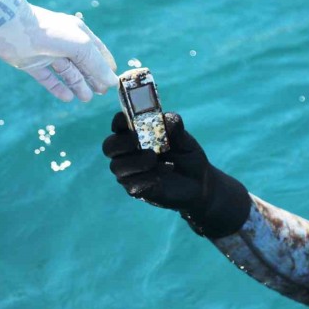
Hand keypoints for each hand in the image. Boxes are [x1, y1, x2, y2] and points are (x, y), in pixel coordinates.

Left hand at [0, 0, 116, 101]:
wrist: (12, 28)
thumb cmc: (51, 33)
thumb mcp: (81, 47)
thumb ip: (97, 65)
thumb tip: (111, 82)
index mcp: (78, 34)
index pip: (98, 51)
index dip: (106, 65)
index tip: (113, 81)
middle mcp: (64, 42)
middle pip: (83, 64)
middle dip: (94, 78)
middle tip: (101, 93)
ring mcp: (48, 53)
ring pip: (68, 72)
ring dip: (79, 85)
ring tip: (86, 98)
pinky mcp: (32, 63)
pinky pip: (48, 78)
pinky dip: (58, 88)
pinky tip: (67, 98)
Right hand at [102, 112, 250, 237]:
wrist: (199, 182)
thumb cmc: (186, 156)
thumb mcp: (184, 138)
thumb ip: (174, 126)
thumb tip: (166, 120)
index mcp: (136, 135)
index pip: (118, 126)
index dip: (118, 121)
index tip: (125, 119)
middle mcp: (128, 153)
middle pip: (109, 146)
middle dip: (120, 142)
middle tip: (136, 140)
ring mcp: (130, 172)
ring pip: (117, 167)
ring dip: (135, 161)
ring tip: (154, 159)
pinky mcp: (136, 189)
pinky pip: (131, 184)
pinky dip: (146, 177)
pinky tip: (164, 171)